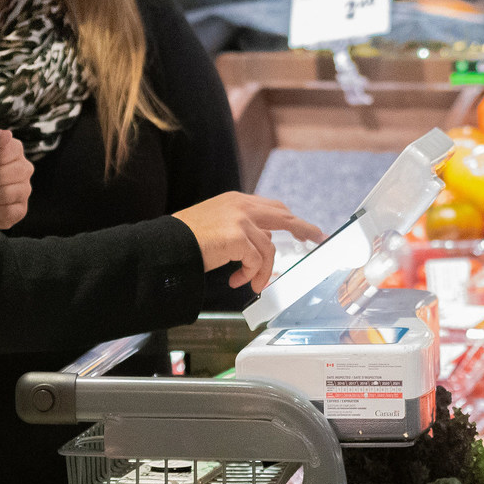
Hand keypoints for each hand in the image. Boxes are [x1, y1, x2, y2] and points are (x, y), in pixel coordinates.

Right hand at [170, 192, 324, 291]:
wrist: (166, 246)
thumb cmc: (187, 240)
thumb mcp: (218, 226)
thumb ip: (241, 228)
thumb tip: (263, 242)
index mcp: (236, 201)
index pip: (273, 208)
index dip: (291, 220)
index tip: (306, 230)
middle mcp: (241, 205)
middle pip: (284, 216)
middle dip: (304, 229)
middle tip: (317, 239)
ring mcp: (239, 219)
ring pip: (269, 249)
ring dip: (262, 271)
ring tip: (248, 282)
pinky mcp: (237, 236)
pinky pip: (257, 261)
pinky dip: (250, 275)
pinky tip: (236, 280)